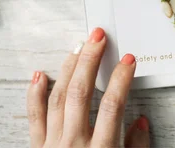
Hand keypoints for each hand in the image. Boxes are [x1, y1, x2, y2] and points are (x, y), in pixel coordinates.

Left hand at [26, 28, 149, 147]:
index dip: (121, 79)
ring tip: (78, 47)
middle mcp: (74, 144)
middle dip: (90, 60)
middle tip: (98, 37)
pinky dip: (35, 94)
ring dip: (69, 69)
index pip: (112, 106)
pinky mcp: (37, 147)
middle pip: (81, 93)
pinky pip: (34, 117)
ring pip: (58, 98)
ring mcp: (52, 145)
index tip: (128, 60)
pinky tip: (40, 75)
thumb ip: (137, 147)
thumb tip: (140, 122)